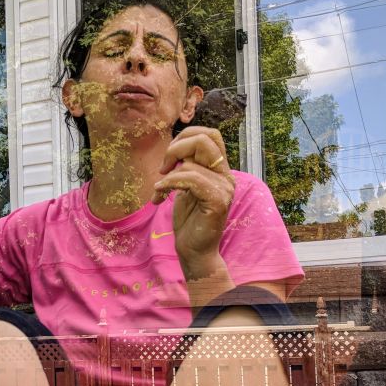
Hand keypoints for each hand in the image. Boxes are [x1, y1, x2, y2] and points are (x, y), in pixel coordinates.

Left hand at [152, 126, 234, 278]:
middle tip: (163, 169)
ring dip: (168, 175)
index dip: (186, 137)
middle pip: (204, 139)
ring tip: (160, 191)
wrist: (194, 251)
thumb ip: (187, 165)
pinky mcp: (218, 201)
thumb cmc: (189, 221)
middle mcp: (226, 176)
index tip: (169, 159)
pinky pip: (191, 179)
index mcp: (220, 169)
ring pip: (192, 162)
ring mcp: (224, 188)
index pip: (210, 134)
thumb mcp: (186, 187)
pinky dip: (170, 183)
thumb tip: (176, 146)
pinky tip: (160, 194)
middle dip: (175, 148)